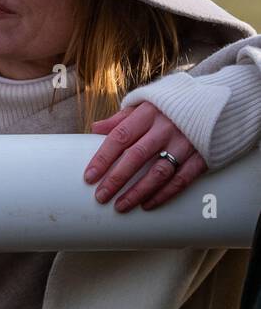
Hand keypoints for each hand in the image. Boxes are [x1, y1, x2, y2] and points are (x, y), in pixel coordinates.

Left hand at [85, 102, 205, 211]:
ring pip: (158, 172)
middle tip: (101, 197)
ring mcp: (185, 143)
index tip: (89, 177)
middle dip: (116, 179)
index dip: (103, 158)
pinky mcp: (202, 156)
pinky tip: (148, 204)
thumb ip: (121, 118)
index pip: (120, 137)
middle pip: (136, 156)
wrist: (218, 102)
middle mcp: (165, 128)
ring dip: (138, 191)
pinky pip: (182, 179)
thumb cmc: (172, 105)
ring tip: (121, 206)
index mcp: (147, 113)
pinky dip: (165, 194)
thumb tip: (94, 129)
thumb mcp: (145, 104)